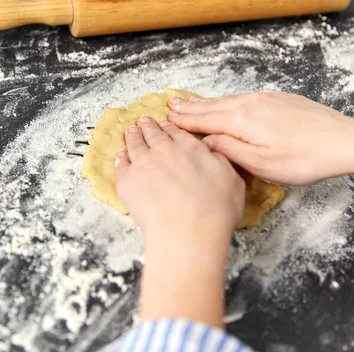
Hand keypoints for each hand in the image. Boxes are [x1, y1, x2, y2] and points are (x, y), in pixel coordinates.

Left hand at [115, 116, 244, 326]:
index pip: (176, 132)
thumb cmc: (215, 211)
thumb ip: (220, 160)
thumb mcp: (232, 179)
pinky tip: (121, 156)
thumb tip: (211, 151)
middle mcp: (164, 150)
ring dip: (133, 135)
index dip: (170, 127)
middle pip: (153, 133)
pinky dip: (121, 157)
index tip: (165, 124)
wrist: (187, 231)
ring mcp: (142, 163)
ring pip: (134, 143)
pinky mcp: (126, 180)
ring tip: (130, 131)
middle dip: (149, 126)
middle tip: (144, 121)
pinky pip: (121, 163)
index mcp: (190, 147)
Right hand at [168, 91, 353, 185]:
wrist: (345, 141)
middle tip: (170, 105)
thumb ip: (229, 150)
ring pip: (227, 100)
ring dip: (206, 103)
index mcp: (241, 121)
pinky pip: (243, 98)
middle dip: (189, 107)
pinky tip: (225, 104)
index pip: (204, 120)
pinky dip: (226, 101)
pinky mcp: (279, 98)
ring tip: (189, 103)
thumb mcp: (262, 165)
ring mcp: (265, 99)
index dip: (183, 121)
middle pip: (212, 106)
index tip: (165, 118)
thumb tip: (206, 141)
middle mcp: (249, 104)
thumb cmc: (304, 159)